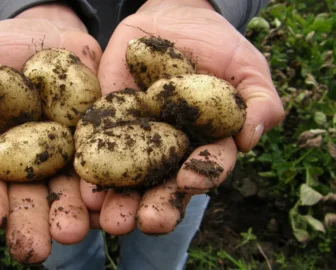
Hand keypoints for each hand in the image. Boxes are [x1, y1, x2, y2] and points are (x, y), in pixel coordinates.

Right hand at [0, 4, 101, 263]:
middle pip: (30, 194)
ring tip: (76, 233)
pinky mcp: (99, 134)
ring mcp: (67, 148)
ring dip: (73, 212)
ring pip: (70, 186)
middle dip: (32, 221)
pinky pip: (106, 160)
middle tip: (35, 250)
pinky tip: (109, 203)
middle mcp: (31, 157)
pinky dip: (108, 182)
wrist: (47, 30)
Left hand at [81, 0, 283, 234]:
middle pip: (164, 184)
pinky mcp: (106, 122)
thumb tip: (251, 138)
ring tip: (110, 221)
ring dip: (119, 201)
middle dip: (156, 205)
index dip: (200, 174)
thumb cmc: (217, 45)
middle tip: (145, 222)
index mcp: (205, 144)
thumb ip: (259, 101)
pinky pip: (96, 146)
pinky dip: (90, 168)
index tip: (189, 180)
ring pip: (128, 177)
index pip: (206, 166)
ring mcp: (136, 139)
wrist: (172, 18)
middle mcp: (169, 150)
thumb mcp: (246, 67)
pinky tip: (82, 187)